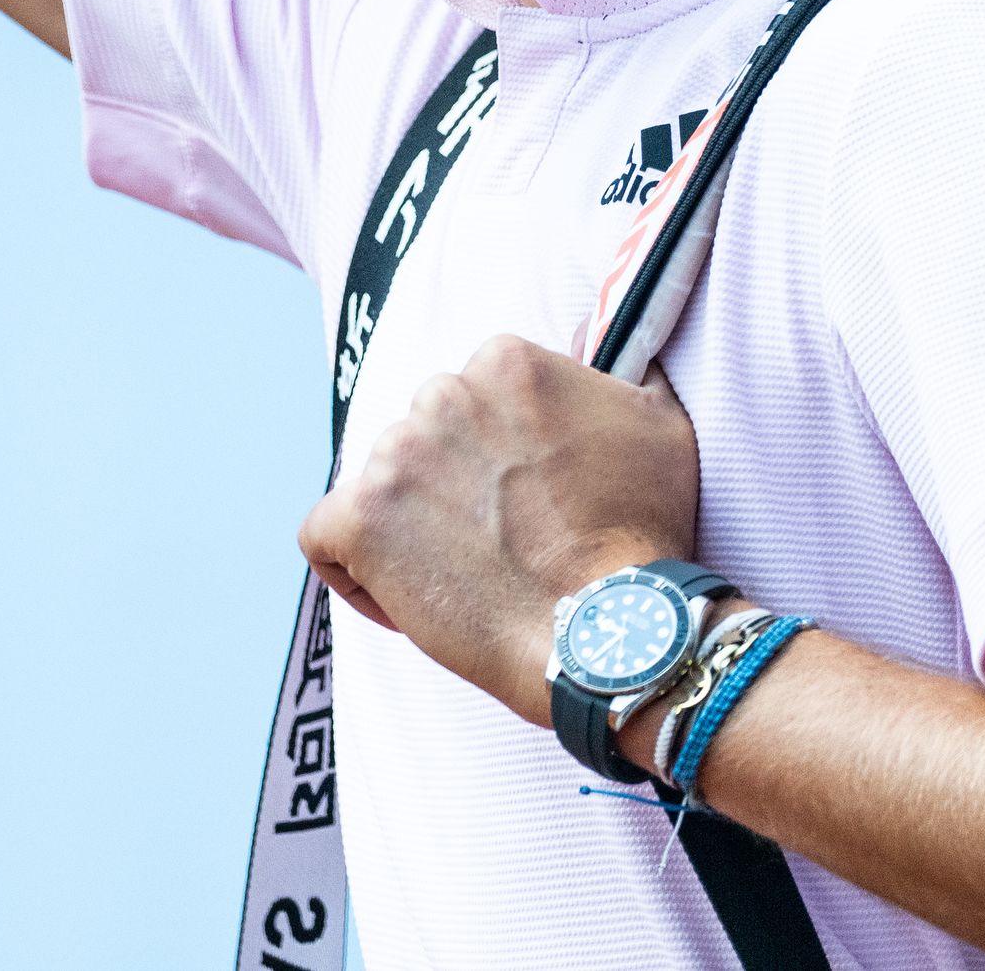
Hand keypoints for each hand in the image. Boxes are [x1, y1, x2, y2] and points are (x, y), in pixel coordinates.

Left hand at [298, 336, 700, 725]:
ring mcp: (395, 456)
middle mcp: (443, 394)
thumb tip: (611, 354)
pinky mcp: (359, 520)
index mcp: (505, 362)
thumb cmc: (642, 534)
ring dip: (411, 524)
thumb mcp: (658, 424)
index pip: (475, 393)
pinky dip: (354, 566)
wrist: (610, 630)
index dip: (495, 452)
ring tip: (463, 577)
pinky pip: (325, 535)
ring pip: (382, 484)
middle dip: (453, 483)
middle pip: (426, 435)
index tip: (522, 498)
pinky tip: (402, 592)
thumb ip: (622, 378)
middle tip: (496, 541)